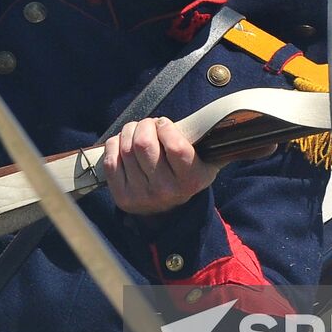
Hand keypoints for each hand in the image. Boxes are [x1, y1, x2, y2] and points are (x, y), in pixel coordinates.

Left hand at [102, 117, 216, 219]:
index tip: (164, 124)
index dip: (165, 127)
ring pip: (125, 148)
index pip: (175, 146)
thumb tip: (220, 118)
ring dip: (129, 131)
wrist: (169, 213)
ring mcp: (141, 195)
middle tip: (149, 124)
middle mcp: (165, 190)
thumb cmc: (186, 176)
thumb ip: (210, 142)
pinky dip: (115, 144)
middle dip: (144, 125)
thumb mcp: (206, 163)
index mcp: (190, 180)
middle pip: (143, 143)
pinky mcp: (122, 197)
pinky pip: (111, 160)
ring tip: (137, 131)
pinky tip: (123, 143)